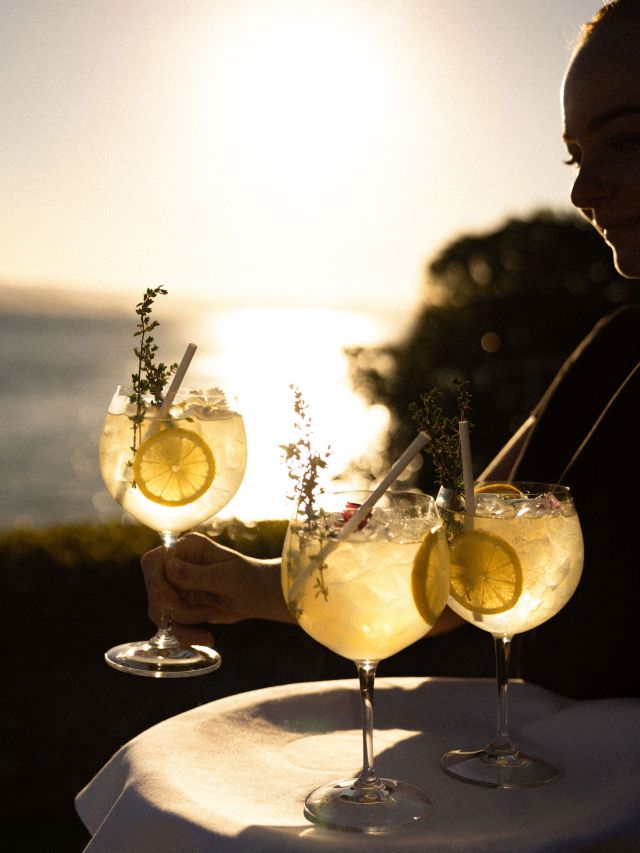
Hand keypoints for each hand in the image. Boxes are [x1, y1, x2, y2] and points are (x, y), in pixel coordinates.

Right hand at [141, 532, 293, 645]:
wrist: (260, 596)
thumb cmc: (248, 578)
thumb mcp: (226, 577)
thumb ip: (196, 575)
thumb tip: (169, 568)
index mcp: (186, 548)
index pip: (153, 562)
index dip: (155, 583)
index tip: (172, 600)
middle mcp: (176, 565)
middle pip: (155, 591)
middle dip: (177, 609)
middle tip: (205, 614)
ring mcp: (175, 586)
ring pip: (159, 612)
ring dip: (183, 624)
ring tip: (211, 619)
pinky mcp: (179, 605)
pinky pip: (170, 625)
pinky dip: (184, 635)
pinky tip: (206, 639)